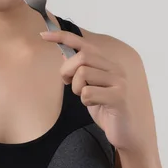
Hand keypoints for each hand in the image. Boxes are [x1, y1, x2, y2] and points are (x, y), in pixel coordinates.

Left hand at [41, 31, 155, 153]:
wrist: (125, 132)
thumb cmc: (105, 109)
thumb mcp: (89, 87)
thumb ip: (80, 70)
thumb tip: (64, 52)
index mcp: (107, 64)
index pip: (83, 44)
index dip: (62, 37)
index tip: (43, 35)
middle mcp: (114, 68)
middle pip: (82, 57)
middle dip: (67, 70)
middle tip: (68, 83)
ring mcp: (118, 82)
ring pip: (83, 73)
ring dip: (77, 88)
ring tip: (85, 97)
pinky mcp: (118, 97)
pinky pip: (88, 92)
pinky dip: (85, 101)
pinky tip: (94, 105)